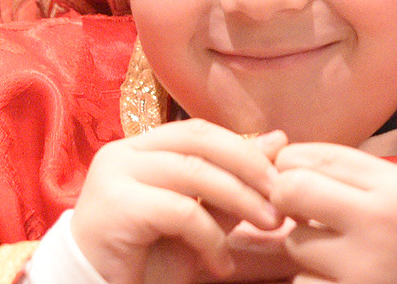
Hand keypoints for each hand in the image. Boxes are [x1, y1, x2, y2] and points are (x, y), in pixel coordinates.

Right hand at [72, 122, 286, 283]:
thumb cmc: (141, 263)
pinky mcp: (116, 207)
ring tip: (269, 226)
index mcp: (138, 150)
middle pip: (199, 141)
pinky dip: (210, 237)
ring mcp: (115, 176)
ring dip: (241, 199)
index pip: (198, 131)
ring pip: (194, 172)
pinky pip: (180, 211)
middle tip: (281, 199)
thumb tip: (277, 142)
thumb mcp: (194, 225)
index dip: (243, 148)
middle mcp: (122, 154)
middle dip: (249, 167)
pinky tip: (220, 265)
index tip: (279, 177)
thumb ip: (228, 188)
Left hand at [271, 144, 396, 283]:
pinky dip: (313, 280)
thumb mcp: (391, 194)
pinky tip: (340, 278)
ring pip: (294, 241)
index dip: (292, 164)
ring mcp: (366, 265)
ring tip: (334, 251)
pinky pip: (301, 282)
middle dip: (284, 199)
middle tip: (297, 210)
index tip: (294, 175)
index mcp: (393, 186)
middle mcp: (381, 221)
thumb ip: (342, 174)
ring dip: (304, 247)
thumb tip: (275, 159)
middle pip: (292, 188)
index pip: (316, 156)